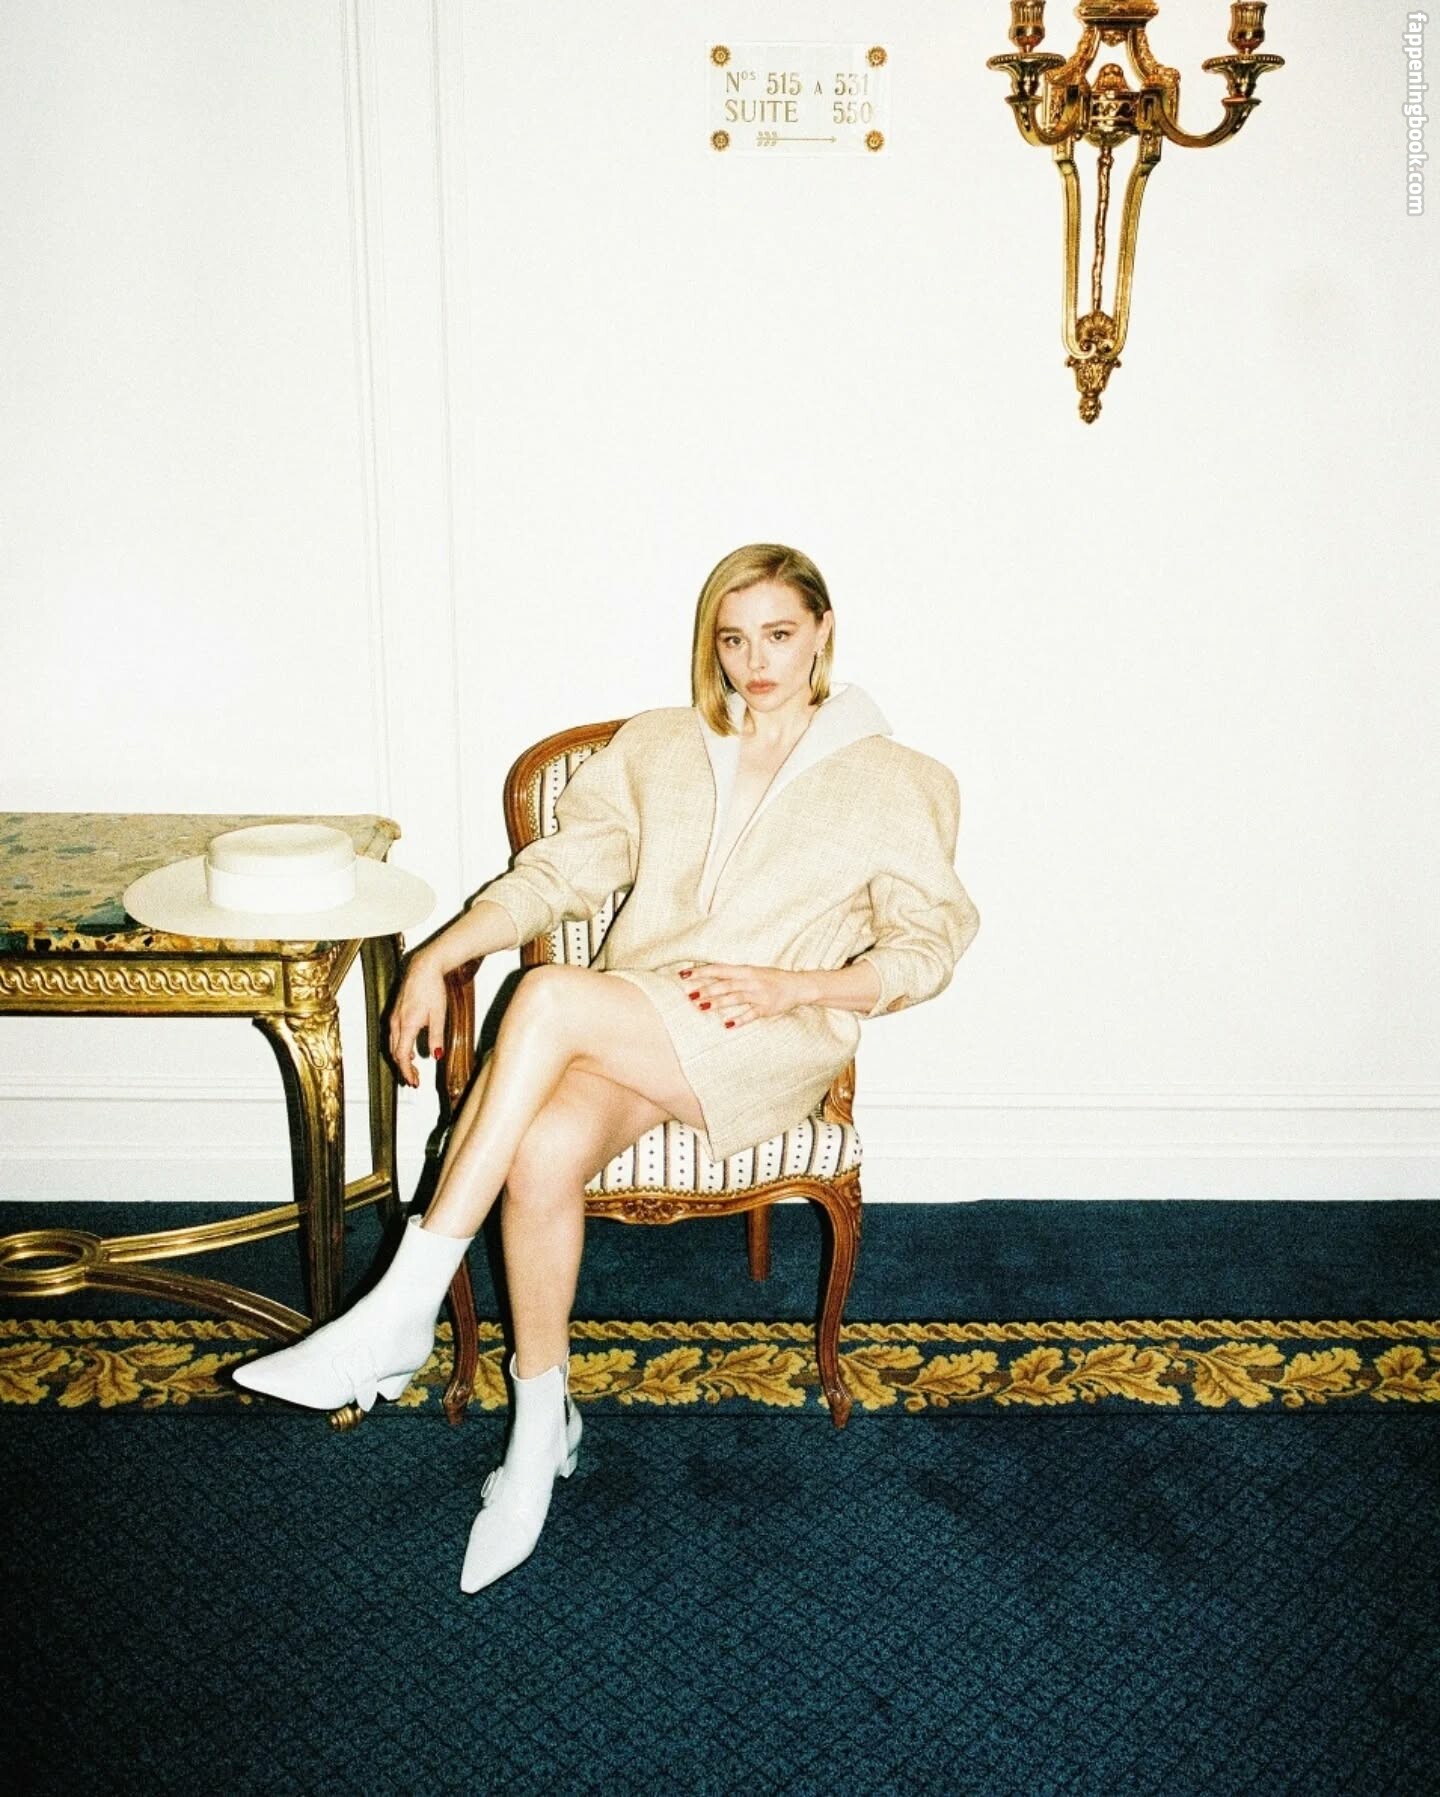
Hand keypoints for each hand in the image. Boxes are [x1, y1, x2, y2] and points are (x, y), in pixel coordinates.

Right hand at [387, 949, 448, 1088]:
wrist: (424, 967)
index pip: (402, 1056)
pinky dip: (399, 1047)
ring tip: (413, 1069)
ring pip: (392, 1045)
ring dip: (401, 1059)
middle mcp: (396, 1022)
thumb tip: (436, 1056)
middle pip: (395, 1053)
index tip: (414, 1082)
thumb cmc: (432, 988)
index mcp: (406, 1025)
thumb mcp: (439, 1015)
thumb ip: (437, 1037)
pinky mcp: (395, 1012)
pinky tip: (409, 1050)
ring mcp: (394, 1017)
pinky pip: (394, 1036)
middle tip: (415, 1080)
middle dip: (404, 1069)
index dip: (407, 1071)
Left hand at [676, 962, 807, 1029]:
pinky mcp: (766, 1008)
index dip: (701, 972)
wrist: (797, 986)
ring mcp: (759, 995)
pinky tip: (727, 1025)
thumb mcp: (751, 972)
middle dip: (706, 989)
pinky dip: (740, 1019)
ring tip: (701, 1007)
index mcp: (745, 970)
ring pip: (736, 998)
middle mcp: (751, 981)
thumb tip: (705, 978)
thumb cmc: (770, 978)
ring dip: (718, 1002)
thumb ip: (731, 975)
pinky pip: (751, 1015)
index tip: (684, 974)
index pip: (719, 970)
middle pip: (726, 984)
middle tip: (688, 994)